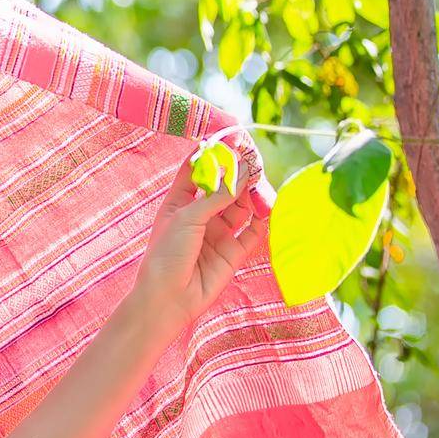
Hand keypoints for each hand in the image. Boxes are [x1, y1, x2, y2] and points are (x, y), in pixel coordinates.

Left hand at [128, 147, 264, 333]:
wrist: (169, 299)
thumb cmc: (167, 256)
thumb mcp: (188, 219)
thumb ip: (217, 197)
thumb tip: (242, 172)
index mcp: (179, 202)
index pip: (198, 170)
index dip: (213, 155)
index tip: (230, 138)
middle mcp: (200, 215)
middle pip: (225, 187)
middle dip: (239, 173)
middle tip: (254, 159)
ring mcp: (219, 233)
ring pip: (242, 206)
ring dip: (252, 194)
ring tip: (262, 182)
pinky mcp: (235, 252)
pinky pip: (254, 231)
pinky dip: (264, 219)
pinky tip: (271, 208)